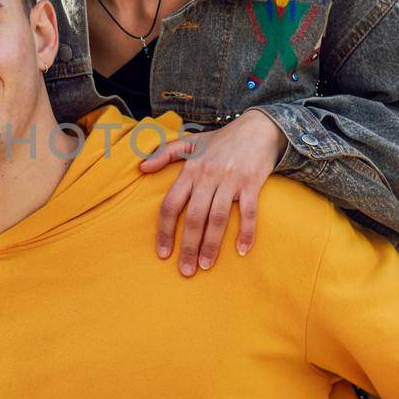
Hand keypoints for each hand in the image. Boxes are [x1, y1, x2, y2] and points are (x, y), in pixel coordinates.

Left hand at [139, 109, 286, 274]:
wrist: (258, 127)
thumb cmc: (222, 139)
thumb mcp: (190, 142)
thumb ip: (164, 153)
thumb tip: (141, 168)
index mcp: (190, 170)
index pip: (171, 204)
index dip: (165, 230)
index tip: (163, 253)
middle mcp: (207, 176)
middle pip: (193, 217)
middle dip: (188, 246)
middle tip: (185, 271)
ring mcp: (230, 180)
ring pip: (217, 218)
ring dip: (211, 245)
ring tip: (205, 266)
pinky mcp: (251, 183)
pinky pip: (248, 212)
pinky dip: (246, 232)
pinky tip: (241, 250)